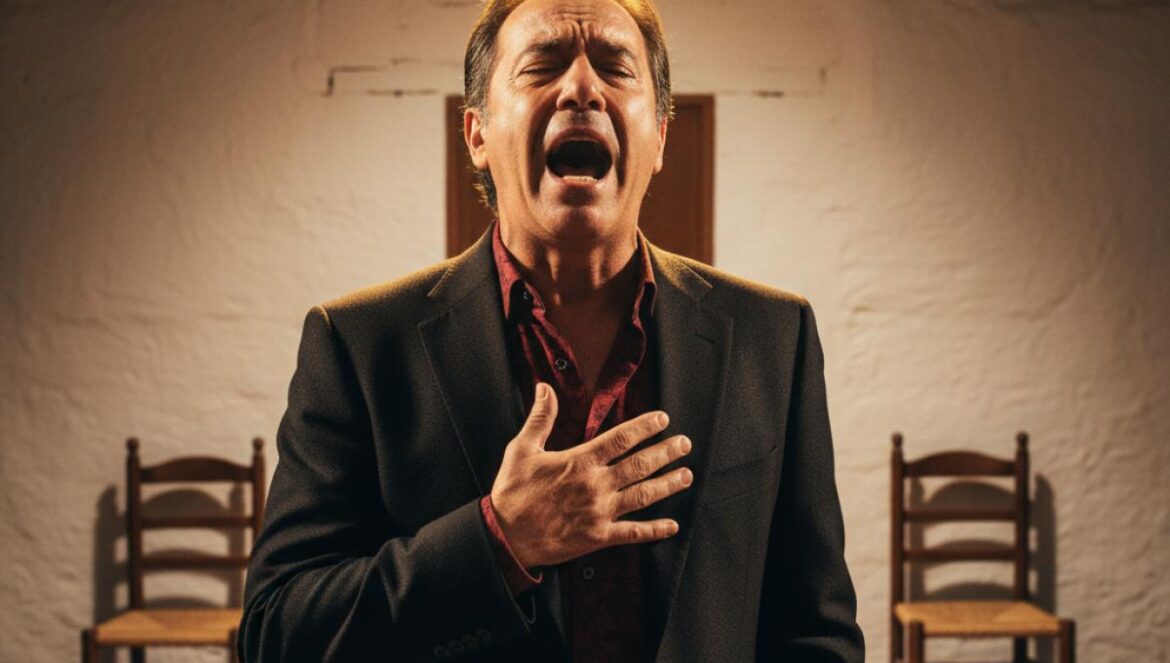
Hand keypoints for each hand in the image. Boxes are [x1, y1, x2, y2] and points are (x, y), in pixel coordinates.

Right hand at [489, 382, 692, 569]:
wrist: (505, 537)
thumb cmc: (512, 493)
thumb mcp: (521, 449)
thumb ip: (540, 418)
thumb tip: (543, 388)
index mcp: (579, 461)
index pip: (621, 438)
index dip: (645, 427)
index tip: (663, 419)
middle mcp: (595, 485)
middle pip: (640, 464)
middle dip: (666, 452)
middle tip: (684, 444)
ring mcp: (599, 513)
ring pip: (643, 495)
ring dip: (668, 484)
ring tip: (687, 476)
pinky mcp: (598, 537)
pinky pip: (633, 533)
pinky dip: (655, 530)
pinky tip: (672, 525)